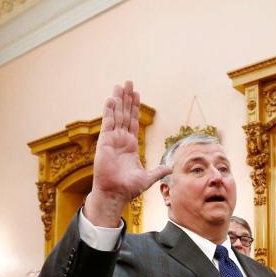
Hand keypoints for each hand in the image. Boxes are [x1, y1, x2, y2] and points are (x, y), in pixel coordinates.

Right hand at [84, 81, 169, 226]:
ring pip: (116, 115)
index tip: (136, 94)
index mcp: (130, 145)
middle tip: (128, 82)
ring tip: (119, 85)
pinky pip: (107, 123)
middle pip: (124, 114)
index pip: (132, 121)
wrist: (116, 193)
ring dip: (118, 100)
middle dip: (126, 98)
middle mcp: (120, 140)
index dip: (134, 108)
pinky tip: (111, 99)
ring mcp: (112, 140)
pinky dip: (109, 111)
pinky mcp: (104, 142)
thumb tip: (171, 168)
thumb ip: (158, 171)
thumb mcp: (148, 178)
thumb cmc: (128, 188)